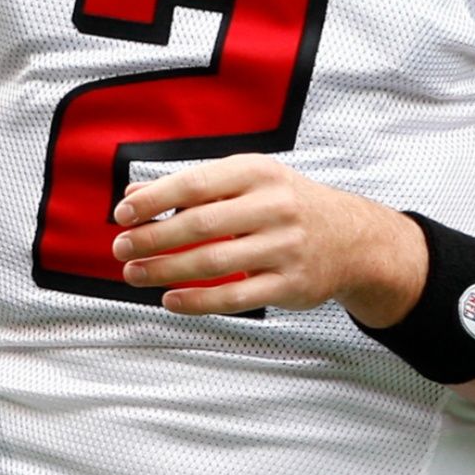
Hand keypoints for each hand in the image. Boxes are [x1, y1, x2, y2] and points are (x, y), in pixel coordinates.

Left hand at [111, 153, 427, 319]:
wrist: (353, 239)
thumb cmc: (288, 205)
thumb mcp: (249, 182)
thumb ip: (192, 188)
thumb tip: (133, 196)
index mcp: (260, 173)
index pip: (197, 184)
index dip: (154, 200)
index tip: (122, 214)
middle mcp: (276, 207)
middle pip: (200, 225)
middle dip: (153, 238)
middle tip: (121, 248)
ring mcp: (286, 247)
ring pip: (213, 263)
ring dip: (165, 270)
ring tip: (134, 273)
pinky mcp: (291, 284)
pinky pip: (236, 297)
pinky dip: (197, 301)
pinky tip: (170, 299)